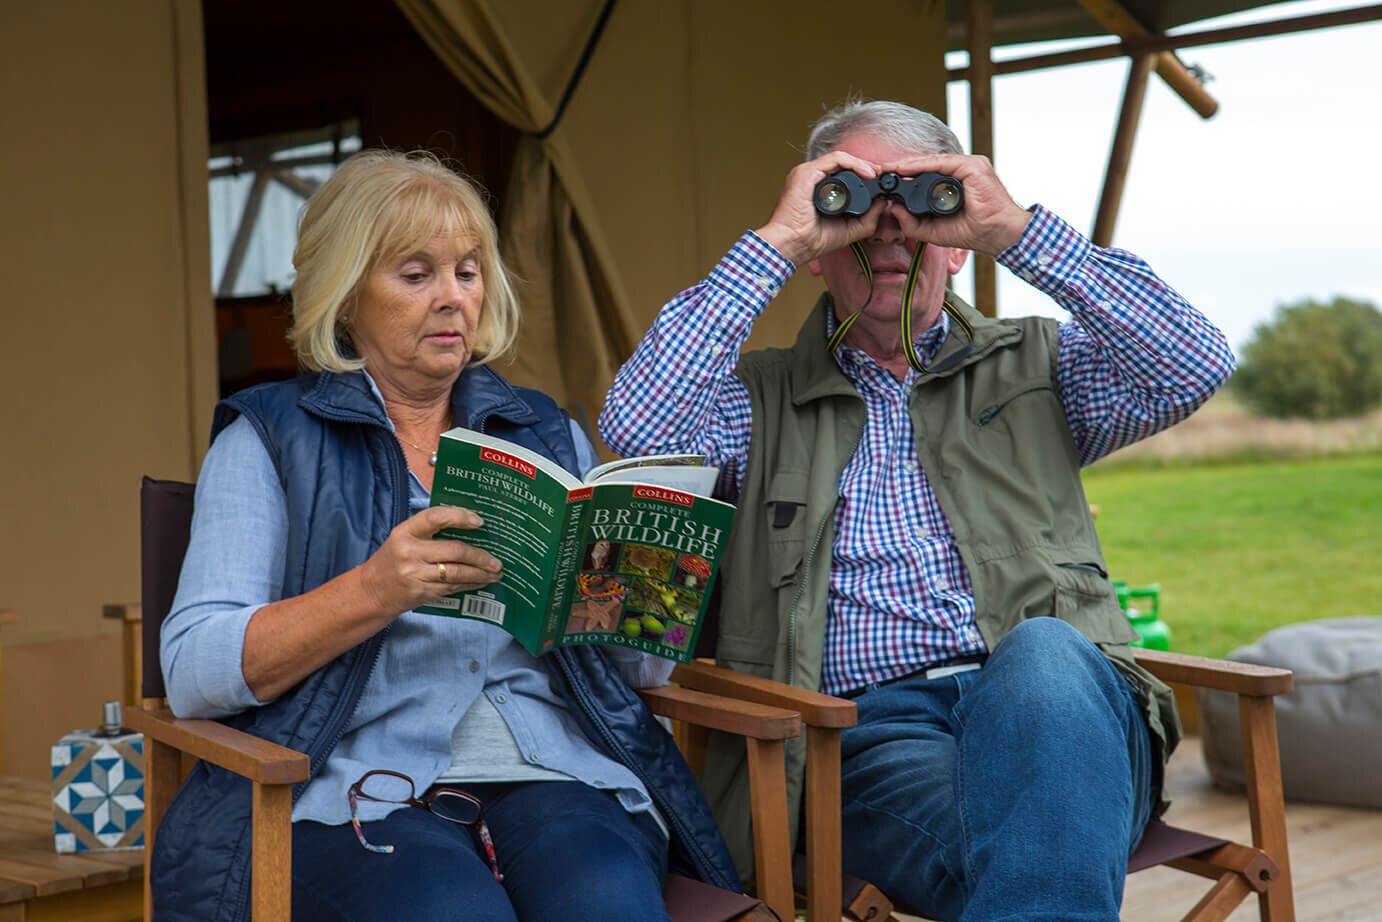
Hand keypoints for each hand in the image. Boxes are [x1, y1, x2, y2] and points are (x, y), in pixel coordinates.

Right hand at [357, 505, 501, 614]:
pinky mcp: (422, 593)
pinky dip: (470, 584)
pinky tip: (481, 582)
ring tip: (496, 572)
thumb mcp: (403, 539)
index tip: (479, 521)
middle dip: (480, 555)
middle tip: (496, 559)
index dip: (459, 517)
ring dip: (481, 573)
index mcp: (405, 532)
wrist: (370, 592)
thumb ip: (429, 531)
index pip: (435, 517)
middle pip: (454, 550)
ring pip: (457, 572)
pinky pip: (453, 587)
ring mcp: (415, 574)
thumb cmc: (392, 561)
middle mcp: (409, 552)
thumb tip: (469, 527)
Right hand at [755, 149, 889, 266]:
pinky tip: (866, 172)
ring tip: (874, 173)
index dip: (862, 174)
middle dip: (864, 166)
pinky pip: (834, 160)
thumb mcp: (849, 229)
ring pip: (839, 159)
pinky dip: (853, 163)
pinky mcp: (807, 173)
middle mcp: (811, 179)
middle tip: (880, 174)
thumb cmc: (811, 240)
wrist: (792, 245)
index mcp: (817, 189)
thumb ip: (868, 218)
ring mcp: (807, 174)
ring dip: (861, 163)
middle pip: (842, 164)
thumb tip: (883, 202)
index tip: (878, 182)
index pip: (842, 173)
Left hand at [880, 153, 1032, 256]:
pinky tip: (905, 168)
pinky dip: (922, 165)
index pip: (927, 176)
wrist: (996, 234)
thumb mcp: (934, 230)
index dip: (905, 177)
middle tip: (881, 170)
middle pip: (928, 166)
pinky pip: (942, 162)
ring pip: (933, 162)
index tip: (885, 179)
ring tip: (888, 168)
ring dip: (909, 165)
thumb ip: (913, 223)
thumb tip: (893, 210)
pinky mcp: (972, 166)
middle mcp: (962, 172)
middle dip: (903, 168)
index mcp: (956, 184)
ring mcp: (969, 166)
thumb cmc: (973, 231)